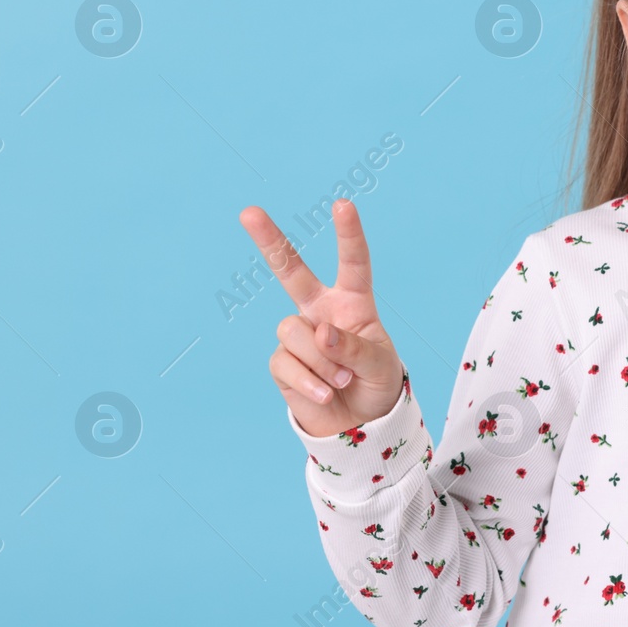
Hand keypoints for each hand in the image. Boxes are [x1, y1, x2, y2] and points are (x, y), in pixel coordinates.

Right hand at [238, 198, 404, 438]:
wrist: (359, 422)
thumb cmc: (376, 382)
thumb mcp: (378, 364)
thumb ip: (353, 346)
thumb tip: (321, 332)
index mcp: (352, 302)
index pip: (352, 263)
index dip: (348, 234)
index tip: (343, 204)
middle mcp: (320, 311)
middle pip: (291, 271)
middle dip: (270, 242)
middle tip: (248, 212)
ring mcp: (298, 335)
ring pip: (296, 332)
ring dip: (323, 362)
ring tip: (341, 380)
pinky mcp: (282, 362)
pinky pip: (287, 364)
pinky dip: (310, 382)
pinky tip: (325, 393)